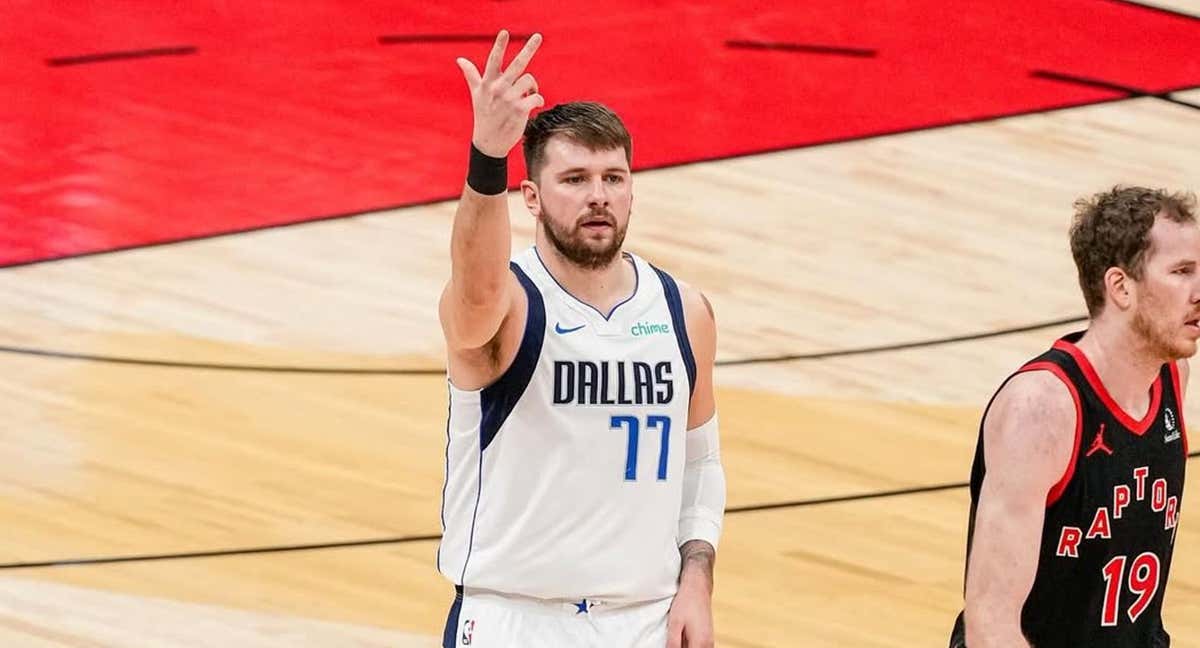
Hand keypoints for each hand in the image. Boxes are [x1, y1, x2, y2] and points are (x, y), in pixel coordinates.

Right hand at [456, 30, 543, 157]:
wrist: (489, 142)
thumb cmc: (484, 115)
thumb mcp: (476, 94)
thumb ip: (471, 75)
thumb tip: (459, 59)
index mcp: (488, 83)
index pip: (494, 60)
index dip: (499, 45)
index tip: (504, 32)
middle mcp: (498, 88)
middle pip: (517, 64)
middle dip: (529, 49)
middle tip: (538, 36)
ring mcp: (509, 99)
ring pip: (529, 80)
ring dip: (533, 86)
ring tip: (530, 94)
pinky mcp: (519, 110)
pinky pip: (536, 97)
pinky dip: (539, 100)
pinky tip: (535, 104)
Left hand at [666, 573, 714, 647]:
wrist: (698, 587)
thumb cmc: (686, 603)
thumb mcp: (675, 624)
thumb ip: (673, 644)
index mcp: (700, 643)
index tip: (671, 646)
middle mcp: (708, 645)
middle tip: (673, 641)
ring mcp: (710, 641)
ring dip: (685, 647)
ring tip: (677, 638)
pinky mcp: (708, 637)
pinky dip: (690, 645)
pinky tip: (681, 639)